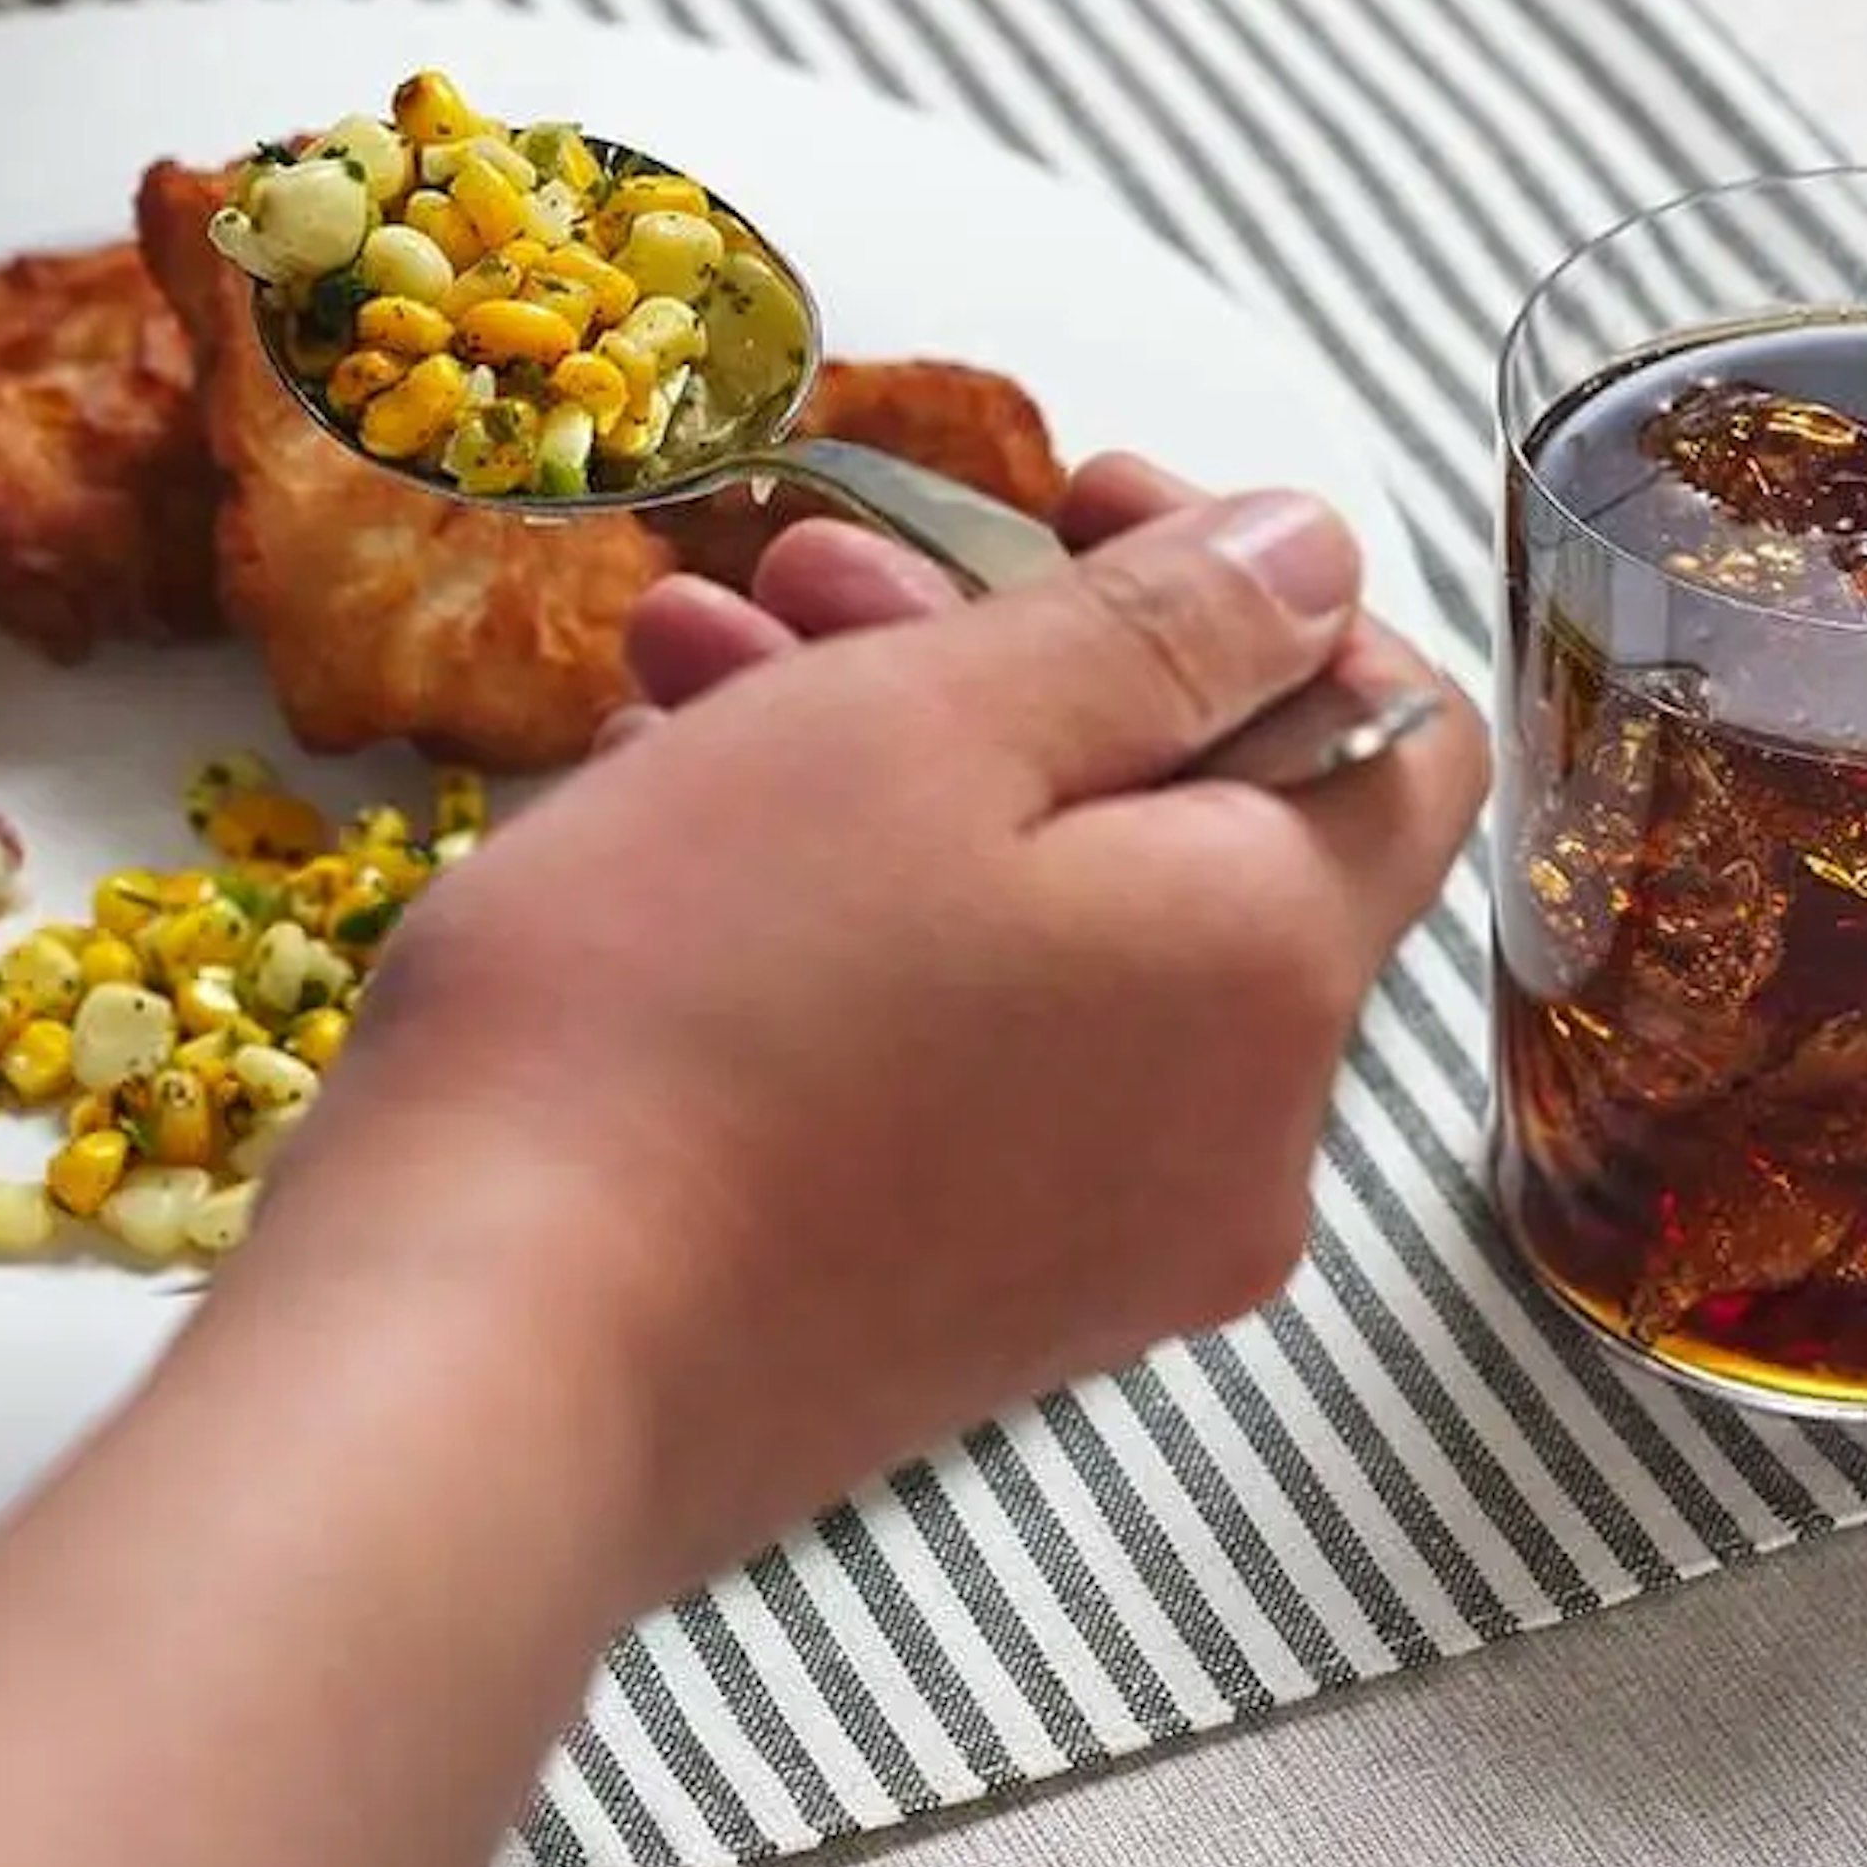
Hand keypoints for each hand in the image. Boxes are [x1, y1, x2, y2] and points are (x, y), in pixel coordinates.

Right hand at [222, 483, 1488, 1612]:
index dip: (1241, 585)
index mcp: (1268, 968)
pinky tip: (669, 847)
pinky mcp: (947, 1315)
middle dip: (989, 658)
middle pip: (1174, 827)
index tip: (1064, 502)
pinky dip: (847, 931)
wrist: (482, 1364)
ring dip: (880, 773)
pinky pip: (955, 1065)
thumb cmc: (684, 1014)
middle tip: (797, 573)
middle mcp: (1232, 1136)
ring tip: (676, 681)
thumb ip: (1151, 632)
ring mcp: (1089, 1250)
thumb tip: (1311, 561)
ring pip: (1038, 937)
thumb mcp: (922, 731)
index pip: (1384, 733)